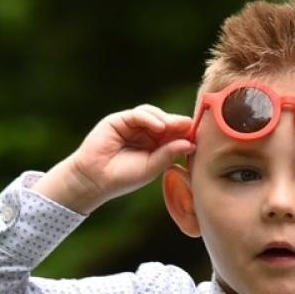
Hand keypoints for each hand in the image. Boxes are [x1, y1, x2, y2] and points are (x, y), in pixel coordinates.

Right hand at [34, 105, 193, 212]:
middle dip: (178, 123)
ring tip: (173, 128)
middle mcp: (144, 133)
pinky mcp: (119, 120)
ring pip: (153, 114)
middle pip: (166, 121)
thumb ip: (169, 154)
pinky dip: (150, 119)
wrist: (95, 179)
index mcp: (154, 145)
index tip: (200, 135)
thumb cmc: (123, 177)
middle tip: (191, 127)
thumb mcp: (152, 167)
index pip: (173, 134)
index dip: (185, 132)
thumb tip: (191, 143)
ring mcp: (131, 126)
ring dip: (165, 120)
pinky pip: (138, 114)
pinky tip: (160, 127)